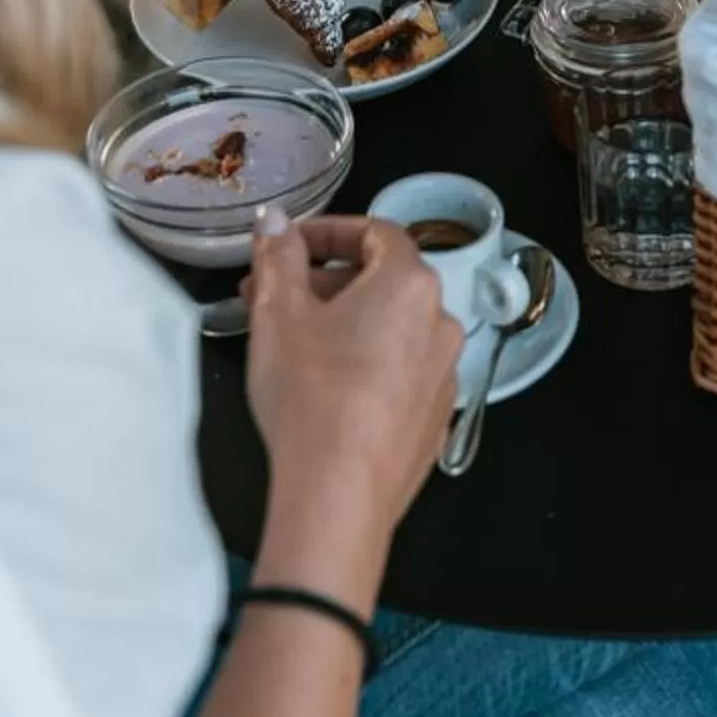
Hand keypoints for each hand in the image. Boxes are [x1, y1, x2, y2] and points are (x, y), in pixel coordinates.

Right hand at [246, 216, 462, 599]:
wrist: (339, 493)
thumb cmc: (312, 398)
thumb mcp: (278, 313)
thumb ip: (278, 256)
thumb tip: (275, 222)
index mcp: (410, 284)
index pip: (376, 231)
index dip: (328, 231)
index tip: (290, 244)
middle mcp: (440, 323)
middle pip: (383, 280)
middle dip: (324, 281)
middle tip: (273, 296)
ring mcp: (443, 373)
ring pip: (391, 327)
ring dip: (343, 322)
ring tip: (291, 342)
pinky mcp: (435, 417)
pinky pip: (400, 370)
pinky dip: (366, 362)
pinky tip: (324, 385)